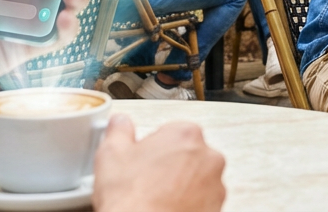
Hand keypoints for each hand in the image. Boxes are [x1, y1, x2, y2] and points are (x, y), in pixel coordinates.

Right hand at [93, 115, 225, 211]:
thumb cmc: (133, 198)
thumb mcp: (111, 154)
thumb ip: (119, 130)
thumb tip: (120, 123)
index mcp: (186, 134)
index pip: (169, 132)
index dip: (151, 147)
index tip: (141, 159)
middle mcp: (208, 157)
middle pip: (186, 154)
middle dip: (169, 165)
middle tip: (146, 180)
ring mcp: (216, 185)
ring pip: (196, 179)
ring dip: (180, 185)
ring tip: (155, 197)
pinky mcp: (216, 208)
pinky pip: (201, 201)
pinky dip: (188, 203)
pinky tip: (166, 208)